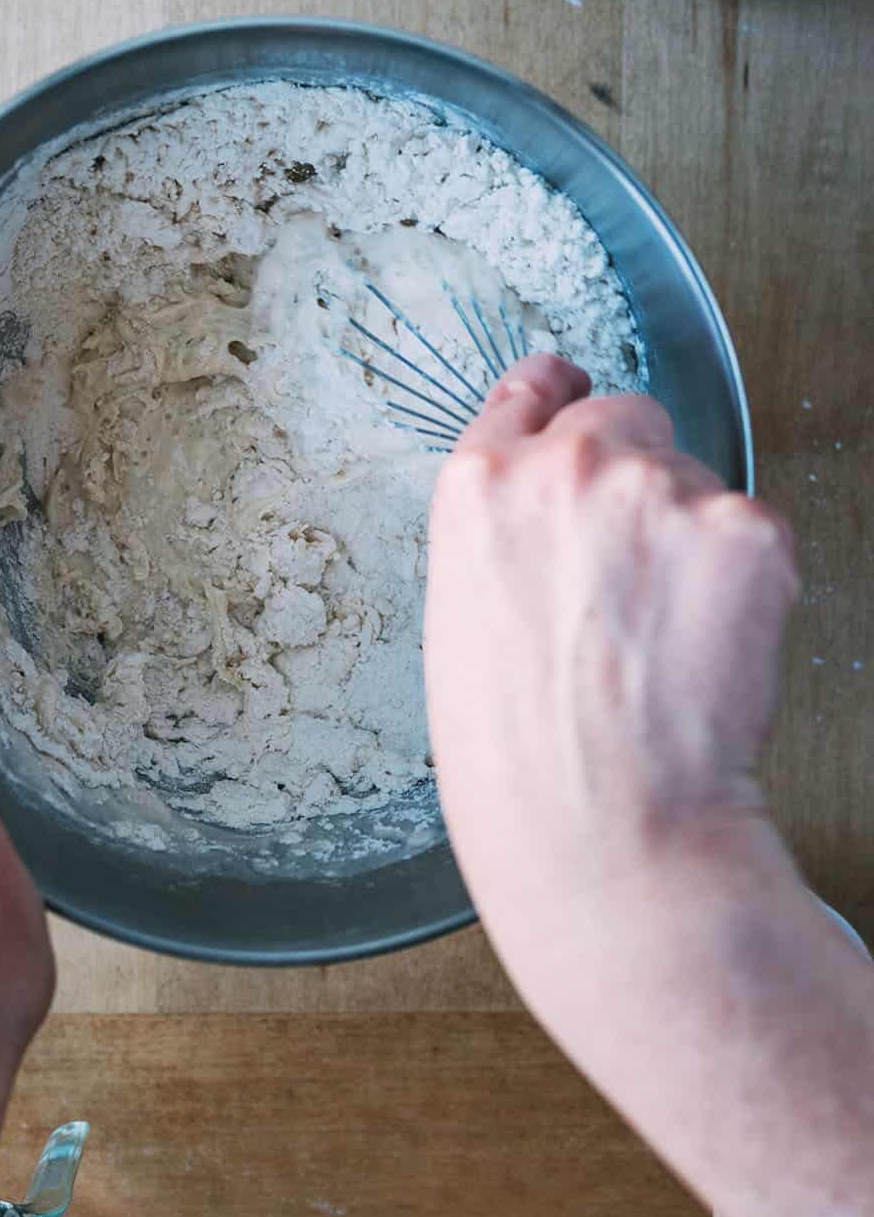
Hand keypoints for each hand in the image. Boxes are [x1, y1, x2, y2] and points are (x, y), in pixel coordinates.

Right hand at [425, 354, 798, 936]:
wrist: (601, 826)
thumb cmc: (520, 754)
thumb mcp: (463, 616)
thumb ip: (509, 533)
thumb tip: (562, 507)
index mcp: (479, 486)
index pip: (532, 390)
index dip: (561, 396)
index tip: (576, 394)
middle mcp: (567, 466)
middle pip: (625, 418)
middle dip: (636, 475)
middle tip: (636, 571)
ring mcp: (659, 490)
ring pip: (695, 479)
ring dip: (690, 536)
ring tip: (660, 637)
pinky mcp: (745, 527)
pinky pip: (752, 529)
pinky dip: (743, 580)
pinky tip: (703, 646)